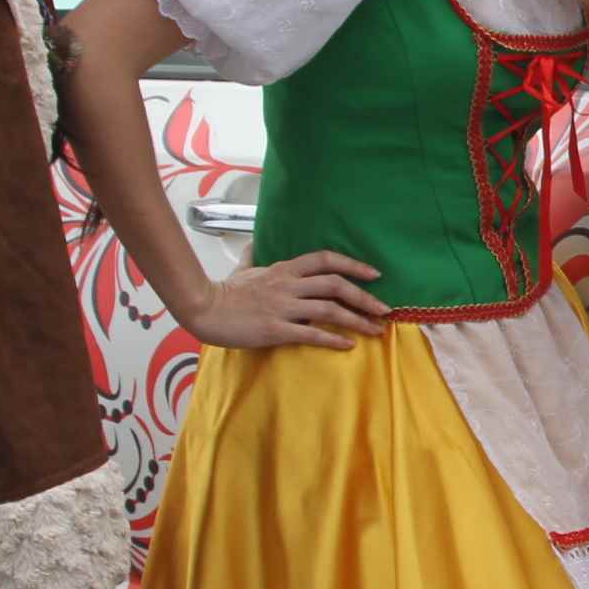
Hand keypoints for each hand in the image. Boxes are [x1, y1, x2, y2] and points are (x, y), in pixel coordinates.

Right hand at [183, 250, 390, 351]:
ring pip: (329, 309)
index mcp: (284, 269)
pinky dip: (333, 339)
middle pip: (336, 284)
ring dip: (357, 320)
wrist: (203, 309)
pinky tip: (348, 345)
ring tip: (376, 330)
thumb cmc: (225, 291)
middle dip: (365, 297)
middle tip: (385, 309)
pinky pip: (311, 333)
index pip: (325, 260)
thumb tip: (252, 243)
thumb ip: (253, 257)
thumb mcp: (243, 268)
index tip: (374, 274)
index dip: (353, 265)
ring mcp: (282, 307)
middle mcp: (288, 284)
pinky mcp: (275, 329)